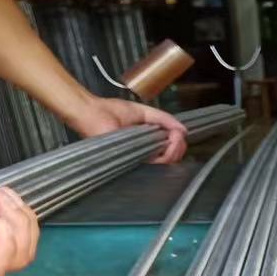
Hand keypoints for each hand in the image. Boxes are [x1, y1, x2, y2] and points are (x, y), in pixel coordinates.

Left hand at [64, 96, 186, 163]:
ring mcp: (140, 159)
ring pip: (168, 162)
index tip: (180, 133)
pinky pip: (158, 163)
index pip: (170, 149)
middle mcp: (145, 153)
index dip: (179, 143)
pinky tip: (168, 143)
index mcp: (147, 141)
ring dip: (176, 149)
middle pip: (173, 158)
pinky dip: (168, 153)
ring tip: (173, 139)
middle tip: (177, 137)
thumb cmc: (111, 111)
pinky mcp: (135, 162)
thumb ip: (163, 119)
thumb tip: (183, 130)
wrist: (92, 114)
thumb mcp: (143, 112)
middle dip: (180, 147)